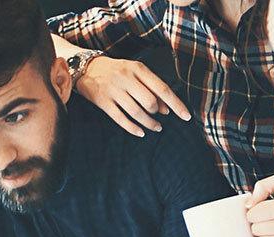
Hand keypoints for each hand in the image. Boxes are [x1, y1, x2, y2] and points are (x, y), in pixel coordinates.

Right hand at [75, 56, 191, 136]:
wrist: (87, 68)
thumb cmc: (117, 71)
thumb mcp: (136, 73)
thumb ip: (152, 88)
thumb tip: (167, 109)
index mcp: (137, 69)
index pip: (162, 88)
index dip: (176, 104)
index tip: (186, 116)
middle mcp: (126, 78)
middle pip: (149, 102)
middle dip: (157, 113)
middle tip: (159, 117)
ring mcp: (113, 90)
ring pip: (136, 113)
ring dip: (149, 124)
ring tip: (156, 127)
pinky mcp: (103, 102)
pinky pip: (121, 119)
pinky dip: (133, 128)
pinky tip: (141, 132)